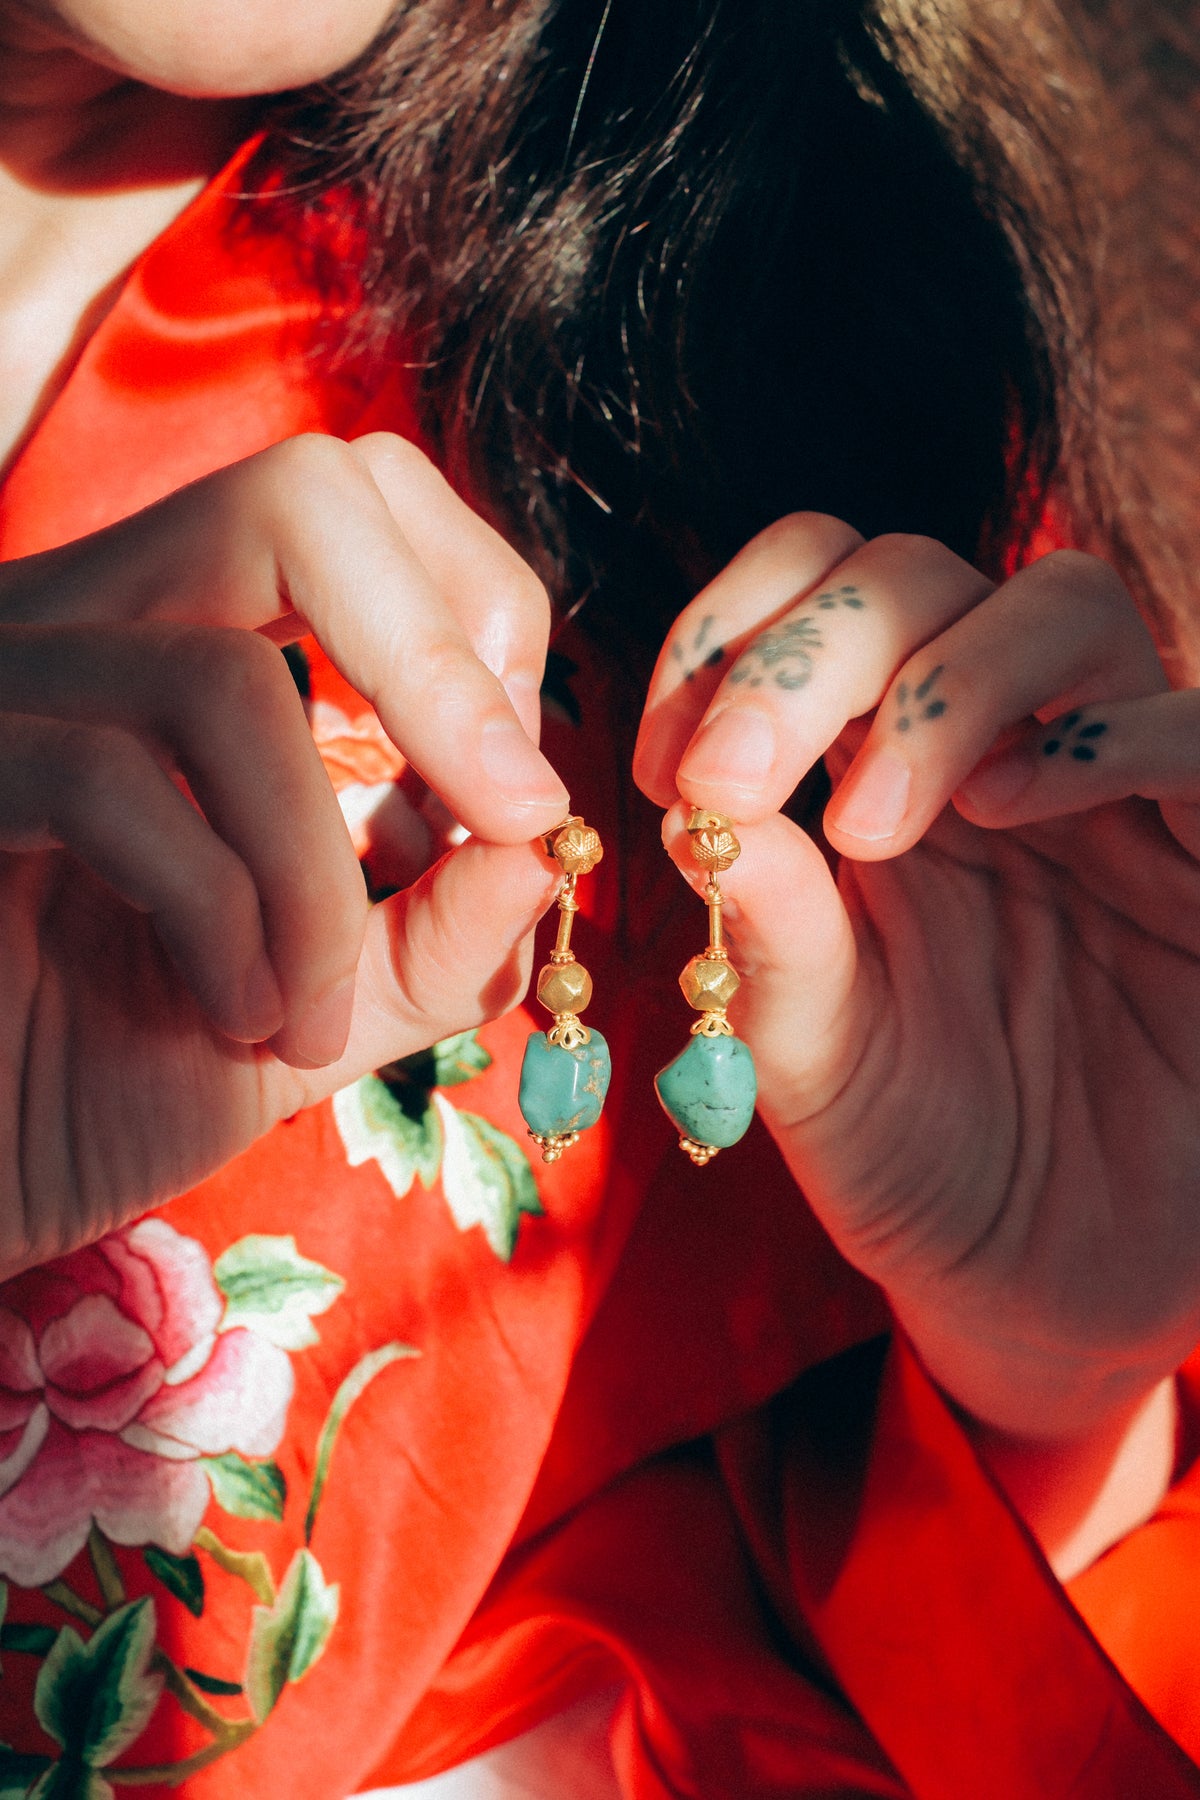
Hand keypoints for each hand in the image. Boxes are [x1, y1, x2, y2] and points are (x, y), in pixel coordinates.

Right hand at [0, 433, 567, 1274]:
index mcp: (183, 643)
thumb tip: (545, 840)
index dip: (477, 615)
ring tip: (312, 1011)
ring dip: (318, 874)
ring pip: (223, 681)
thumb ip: (438, 932)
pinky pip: (114, 786)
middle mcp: (90, 625)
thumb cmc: (105, 1082)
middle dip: (442, 667)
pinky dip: (223, 922)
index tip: (515, 790)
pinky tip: (231, 1020)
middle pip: (306, 496)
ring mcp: (3, 686)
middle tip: (502, 813)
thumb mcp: (321, 1008)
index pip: (357, 501)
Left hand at [635, 514, 1199, 1452]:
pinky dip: (1120, 733)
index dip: (728, 632)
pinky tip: (1012, 802)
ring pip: (1064, 606)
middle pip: (917, 573)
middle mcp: (994, 752)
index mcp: (875, 774)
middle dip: (809, 649)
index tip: (667, 759)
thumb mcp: (812, 1051)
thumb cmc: (917, 1160)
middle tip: (737, 776)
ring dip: (945, 680)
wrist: (1045, 1286)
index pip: (810, 595)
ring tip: (872, 823)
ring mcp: (1117, 793)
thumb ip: (769, 927)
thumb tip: (694, 800)